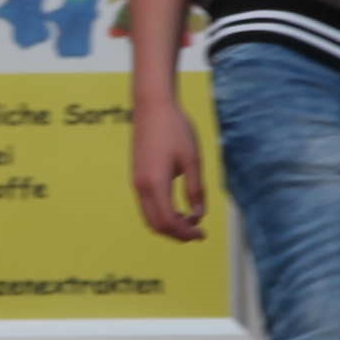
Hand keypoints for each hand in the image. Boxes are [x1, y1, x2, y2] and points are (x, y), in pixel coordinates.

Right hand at [129, 88, 207, 241]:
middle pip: (156, 225)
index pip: (168, 222)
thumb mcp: (193, 160)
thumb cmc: (175, 129)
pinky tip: (178, 207)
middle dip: (177, 234)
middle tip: (197, 233)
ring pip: (150, 217)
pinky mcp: (137, 176)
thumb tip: (199, 215)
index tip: (202, 234)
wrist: (152, 105)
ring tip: (189, 220)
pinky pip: (147, 205)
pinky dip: (162, 213)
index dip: (186, 233)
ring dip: (169, 224)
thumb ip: (196, 189)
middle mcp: (141, 186)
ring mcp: (136, 182)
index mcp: (155, 183)